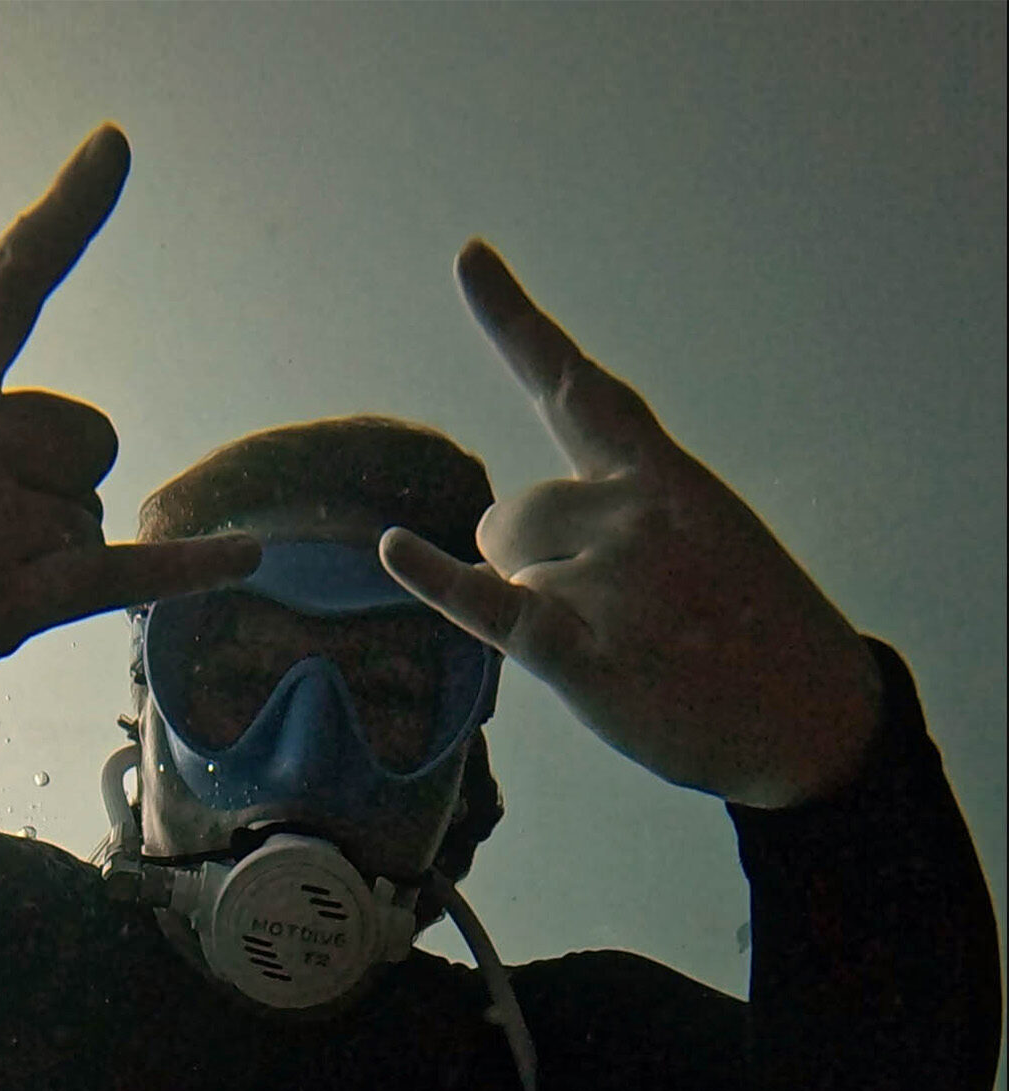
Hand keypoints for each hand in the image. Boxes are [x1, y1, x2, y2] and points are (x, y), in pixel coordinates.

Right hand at [0, 125, 261, 752]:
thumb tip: (71, 467)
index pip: (4, 282)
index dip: (64, 211)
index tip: (114, 146)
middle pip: (88, 439)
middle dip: (56, 489)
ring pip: (87, 520)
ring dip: (43, 563)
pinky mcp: (3, 600)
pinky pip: (115, 573)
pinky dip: (183, 570)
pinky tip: (247, 555)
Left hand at [378, 243, 883, 808]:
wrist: (814, 717)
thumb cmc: (754, 634)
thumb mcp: (706, 541)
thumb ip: (621, 512)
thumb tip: (509, 531)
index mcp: (664, 477)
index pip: (578, 388)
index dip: (514, 321)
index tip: (466, 256)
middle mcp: (632, 512)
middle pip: (515, 514)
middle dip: (527, 562)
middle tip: (607, 620)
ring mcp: (610, 580)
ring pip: (506, 568)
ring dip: (533, 607)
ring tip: (618, 650)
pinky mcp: (582, 652)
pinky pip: (488, 605)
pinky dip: (437, 580)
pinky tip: (394, 549)